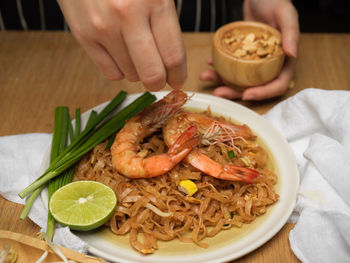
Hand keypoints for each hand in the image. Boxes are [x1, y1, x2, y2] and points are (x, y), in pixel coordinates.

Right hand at [57, 0, 186, 90]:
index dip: (179, 75)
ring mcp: (103, 27)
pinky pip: (110, 72)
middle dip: (159, 82)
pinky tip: (120, 54)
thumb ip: (166, 20)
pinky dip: (120, 70)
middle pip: (152, 74)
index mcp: (154, 1)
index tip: (178, 80)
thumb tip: (172, 60)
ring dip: (138, 72)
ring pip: (131, 75)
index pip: (173, 55)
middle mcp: (128, 16)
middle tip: (160, 79)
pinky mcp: (83, 35)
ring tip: (136, 54)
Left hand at [200, 0, 298, 99]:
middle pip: (255, 86)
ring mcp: (255, 61)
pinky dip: (219, 67)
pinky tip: (209, 63)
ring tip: (206, 76)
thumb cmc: (275, 0)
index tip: (246, 95)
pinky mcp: (243, 55)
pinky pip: (231, 66)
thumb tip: (293, 54)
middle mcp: (270, 64)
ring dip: (222, 81)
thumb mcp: (285, 13)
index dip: (263, 93)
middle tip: (219, 92)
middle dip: (236, 93)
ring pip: (239, 79)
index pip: (278, 84)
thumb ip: (291, 33)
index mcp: (285, 60)